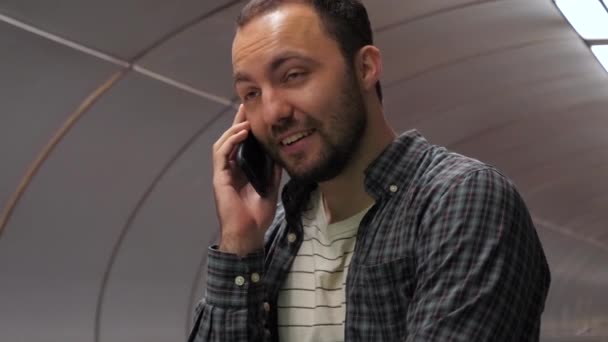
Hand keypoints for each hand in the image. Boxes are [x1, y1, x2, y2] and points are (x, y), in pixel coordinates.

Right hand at [212, 105, 281, 255]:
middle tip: (246, 105)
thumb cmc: (258, 216)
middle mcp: (230, 169)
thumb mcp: (270, 188)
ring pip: (223, 143)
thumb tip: (279, 153)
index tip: (255, 113)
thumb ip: (272, 171)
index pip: (242, 145)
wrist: (249, 233)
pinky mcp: (219, 178)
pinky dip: (230, 141)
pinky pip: (221, 154)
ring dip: (234, 129)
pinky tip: (241, 134)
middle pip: (231, 140)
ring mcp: (223, 173)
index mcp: (241, 171)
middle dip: (238, 122)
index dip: (246, 128)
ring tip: (246, 120)